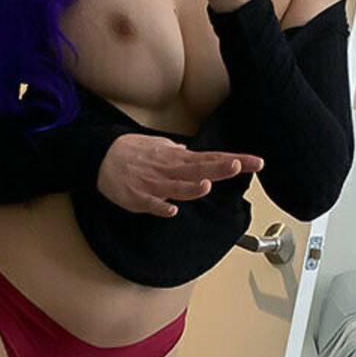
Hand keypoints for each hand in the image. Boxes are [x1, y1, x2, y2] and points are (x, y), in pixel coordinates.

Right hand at [97, 133, 263, 216]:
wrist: (98, 156)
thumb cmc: (131, 151)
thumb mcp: (158, 146)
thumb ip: (178, 151)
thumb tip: (192, 151)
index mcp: (177, 158)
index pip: (211, 158)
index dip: (234, 161)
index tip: (256, 163)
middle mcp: (169, 170)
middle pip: (198, 170)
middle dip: (219, 169)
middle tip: (237, 166)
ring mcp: (153, 184)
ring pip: (174, 187)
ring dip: (190, 188)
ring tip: (206, 186)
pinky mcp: (137, 197)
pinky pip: (151, 204)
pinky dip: (161, 207)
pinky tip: (171, 210)